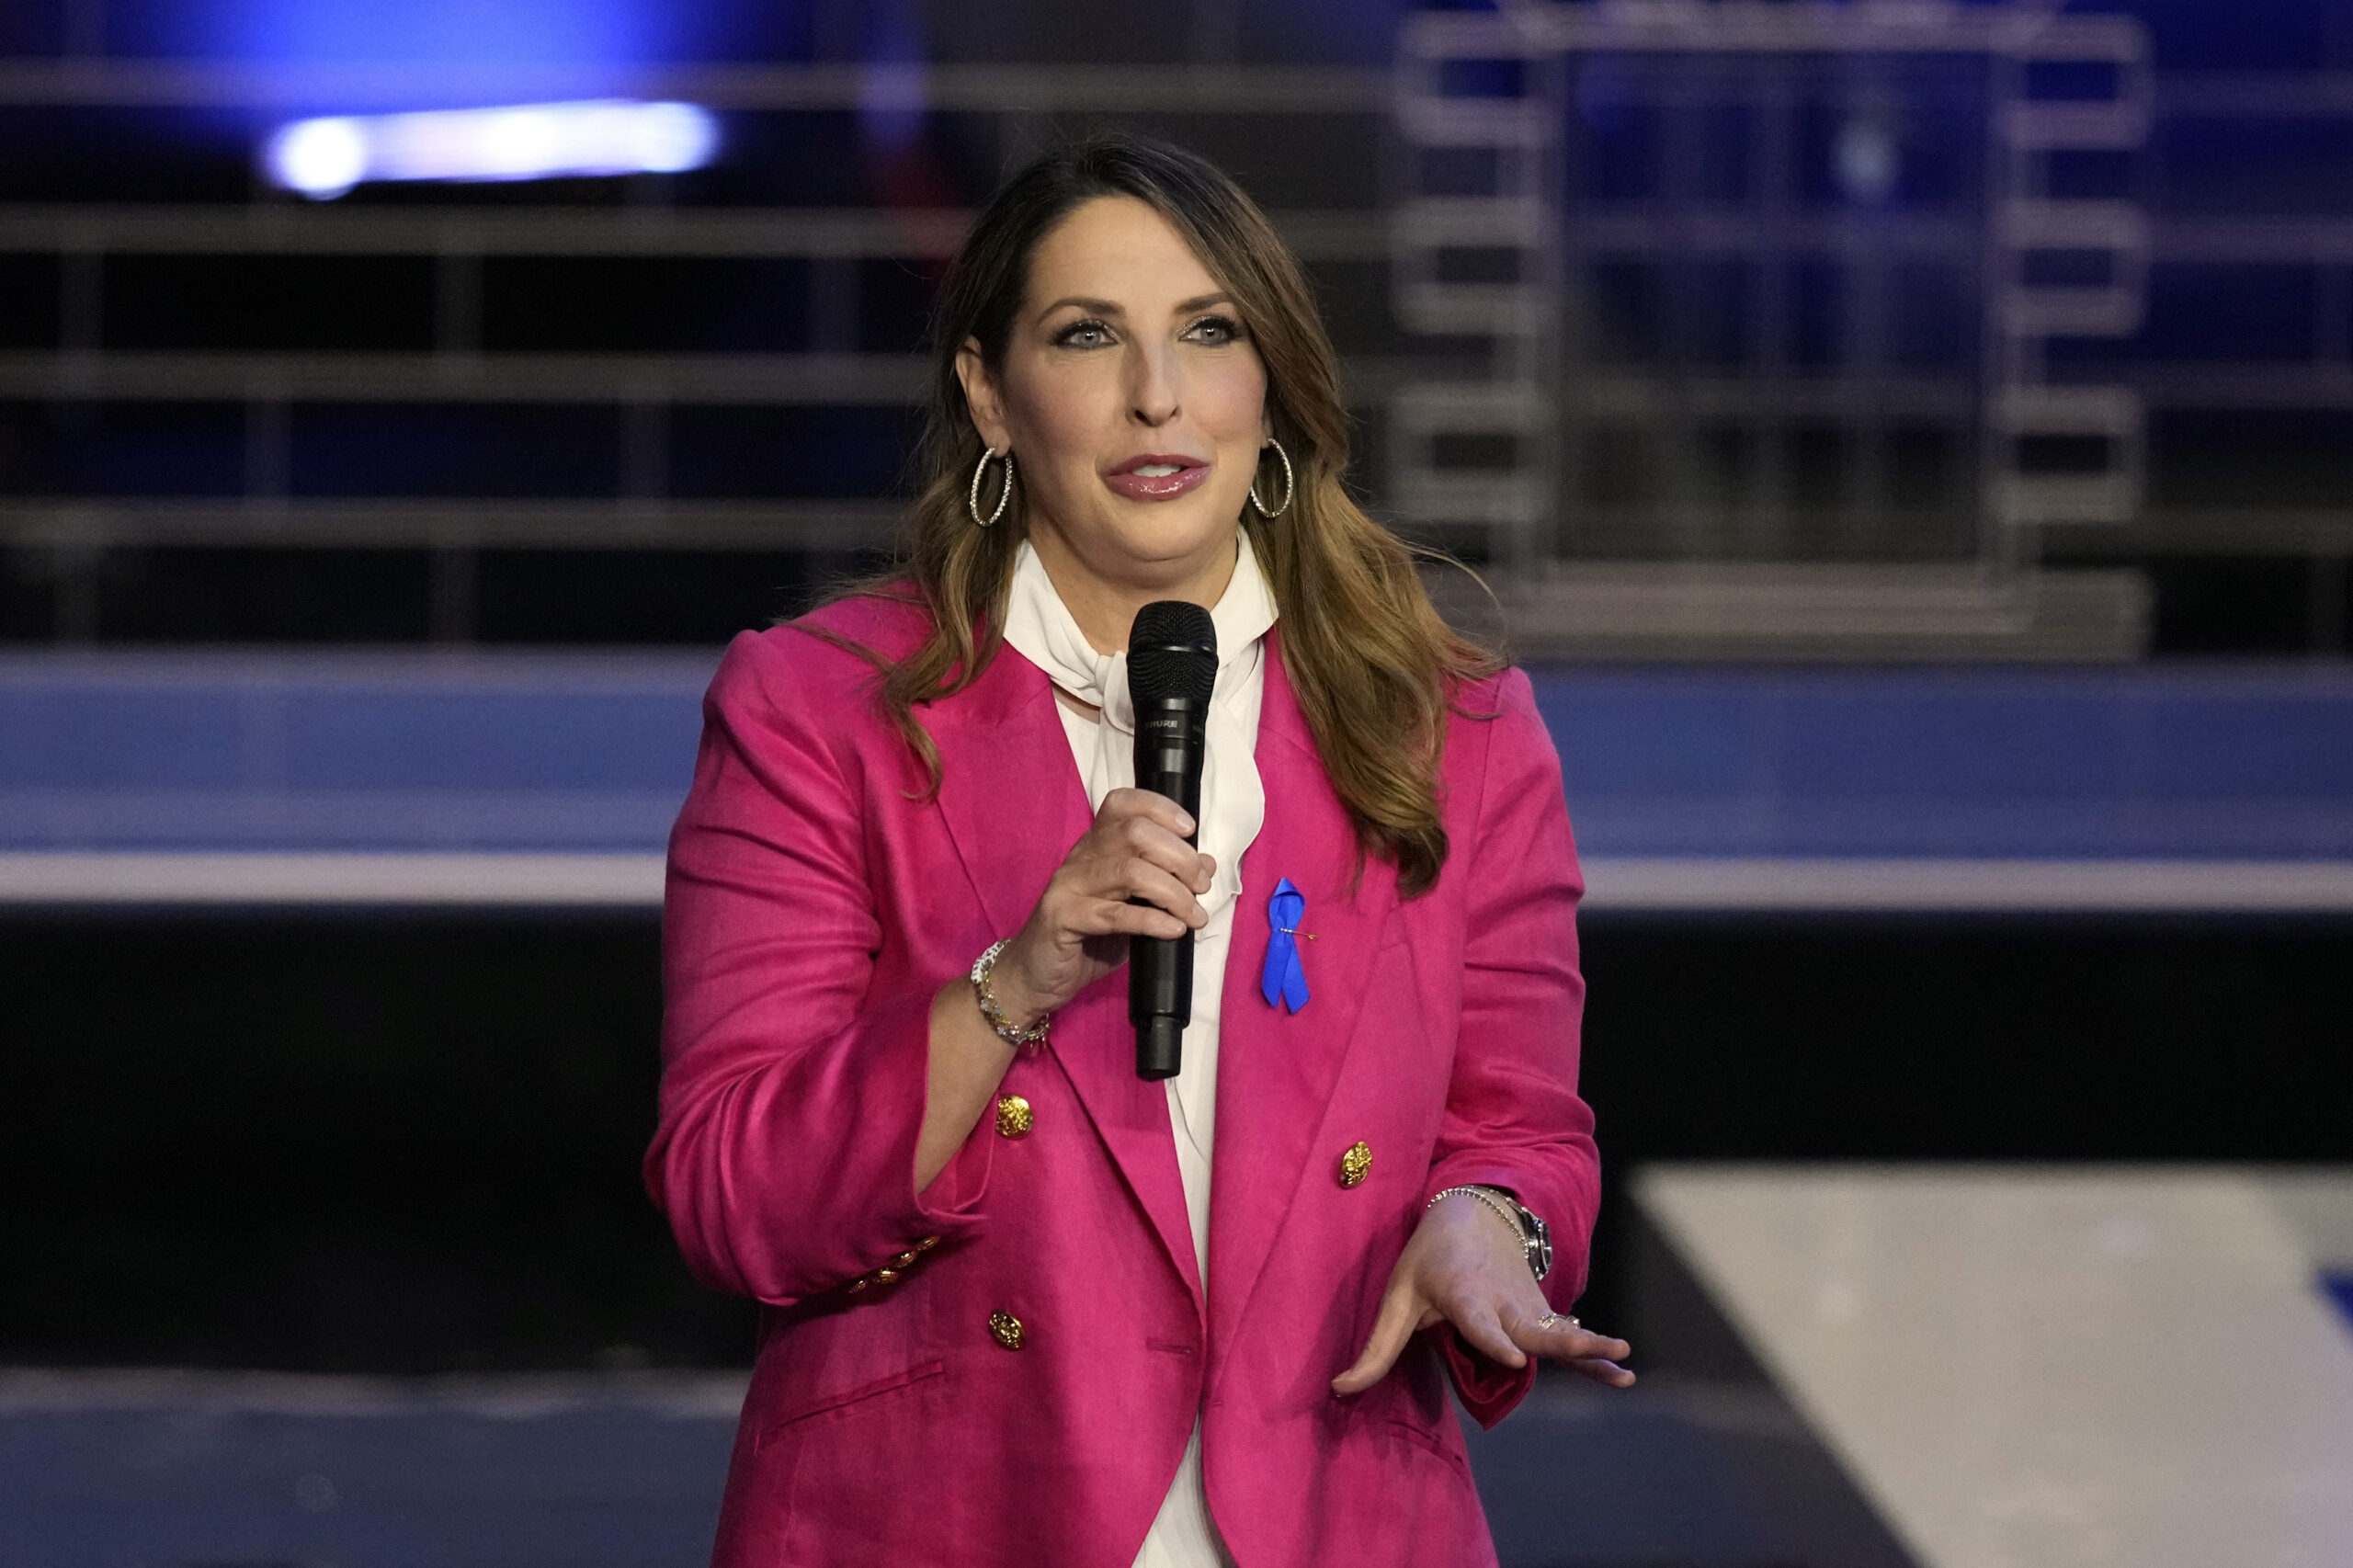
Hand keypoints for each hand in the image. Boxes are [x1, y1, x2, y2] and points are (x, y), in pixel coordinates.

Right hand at [988, 788, 1214, 1025]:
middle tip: (1200, 886)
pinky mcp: (1063, 919)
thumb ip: (1164, 884)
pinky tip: (1173, 930)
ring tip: (1194, 915)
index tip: (1190, 830)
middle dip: (1179, 857)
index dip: (1159, 808)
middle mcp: (1081, 858)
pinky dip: (1151, 920)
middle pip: (1134, 833)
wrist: (1035, 977)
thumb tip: (1206, 864)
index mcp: (1095, 847)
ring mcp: (1069, 886)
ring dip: (1173, 892)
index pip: (1122, 804)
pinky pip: (1113, 914)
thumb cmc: (1087, 940)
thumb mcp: (1132, 907)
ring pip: (1129, 871)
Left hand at [1331, 1191, 1633, 1395]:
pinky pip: (1568, 1338)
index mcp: (1464, 1293)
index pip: (1479, 1320)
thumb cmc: (1428, 1258)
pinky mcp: (1541, 1315)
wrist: (1475, 1213)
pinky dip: (1594, 1354)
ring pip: (1560, 1334)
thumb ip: (1376, 1348)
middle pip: (1534, 1327)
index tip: (1515, 1357)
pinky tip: (1622, 1373)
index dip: (1495, 1339)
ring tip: (1625, 1367)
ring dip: (1592, 1349)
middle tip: (1592, 1348)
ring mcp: (1528, 1307)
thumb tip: (1340, 1389)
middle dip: (1564, 1342)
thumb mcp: (1397, 1295)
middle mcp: (1503, 1300)